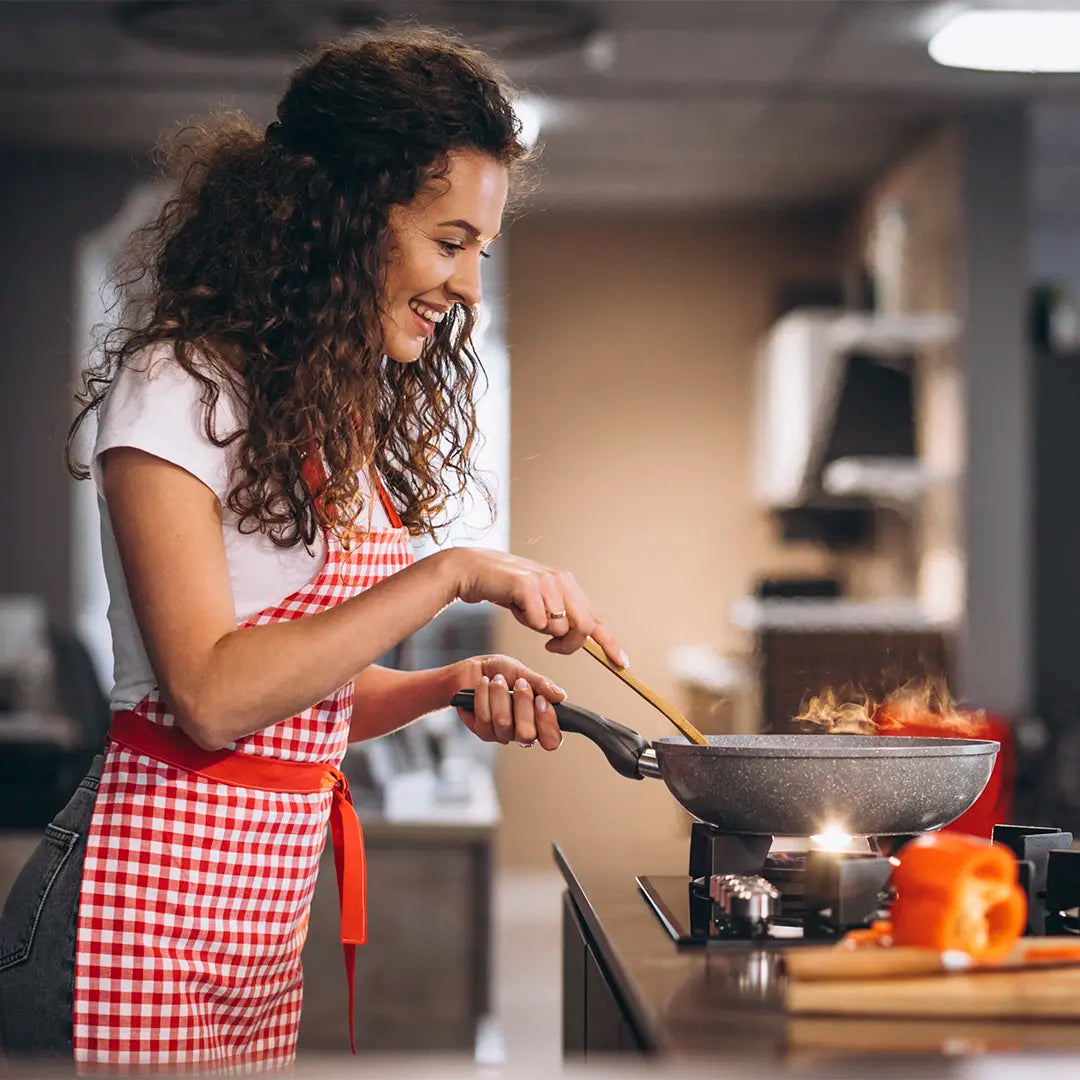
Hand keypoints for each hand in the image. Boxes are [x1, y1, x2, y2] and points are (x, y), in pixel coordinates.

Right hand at [441, 548, 627, 666]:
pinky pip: (538, 622)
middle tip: (550, 646)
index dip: (610, 643)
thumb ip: (560, 617)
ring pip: (559, 628)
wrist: (474, 571)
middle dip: (569, 645)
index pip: (595, 618)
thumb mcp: (539, 603)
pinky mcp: (528, 585)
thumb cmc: (507, 590)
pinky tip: (514, 606)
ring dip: (540, 630)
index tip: (622, 663)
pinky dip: (525, 621)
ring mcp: (546, 581)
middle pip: (583, 627)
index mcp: (568, 584)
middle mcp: (562, 580)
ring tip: (524, 612)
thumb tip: (580, 641)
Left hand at [452, 654, 566, 749]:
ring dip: (500, 695)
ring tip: (497, 680)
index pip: (551, 740)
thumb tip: (560, 696)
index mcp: (537, 719)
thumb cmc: (500, 671)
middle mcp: (520, 731)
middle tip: (520, 684)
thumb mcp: (523, 672)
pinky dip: (484, 695)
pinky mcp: (481, 730)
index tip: (541, 700)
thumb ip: (541, 684)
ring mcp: (500, 733)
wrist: (473, 667)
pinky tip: (484, 685)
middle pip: (527, 735)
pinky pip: (484, 718)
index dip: (548, 724)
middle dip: (523, 704)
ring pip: (503, 723)